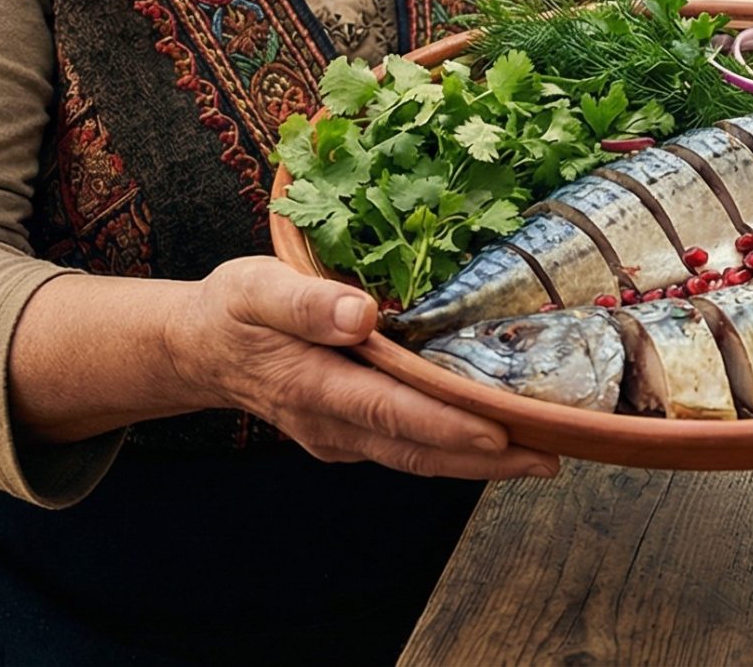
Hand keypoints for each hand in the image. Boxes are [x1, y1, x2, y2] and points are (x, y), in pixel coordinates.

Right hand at [162, 257, 558, 480]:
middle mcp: (332, 423)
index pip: (391, 411)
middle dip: (485, 460)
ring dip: (477, 463)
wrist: (201, 351)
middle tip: (551, 457)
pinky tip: (493, 439)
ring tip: (541, 456)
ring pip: (417, 457)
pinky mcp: (350, 434)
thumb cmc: (233, 311)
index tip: (500, 434)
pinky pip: (406, 448)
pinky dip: (451, 448)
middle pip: (417, 450)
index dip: (446, 425)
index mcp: (311, 385)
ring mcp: (341, 436)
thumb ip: (303, 302)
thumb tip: (358, 313)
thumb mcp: (254, 289)